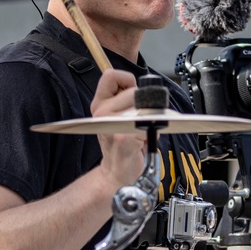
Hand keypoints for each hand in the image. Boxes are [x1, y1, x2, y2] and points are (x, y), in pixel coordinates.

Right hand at [91, 69, 145, 186]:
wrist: (115, 173)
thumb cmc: (121, 145)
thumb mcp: (117, 116)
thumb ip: (126, 99)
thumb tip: (147, 88)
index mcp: (99, 104)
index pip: (111, 75)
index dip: (127, 80)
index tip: (133, 92)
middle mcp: (102, 112)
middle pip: (134, 91)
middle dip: (144, 104)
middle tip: (140, 119)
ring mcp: (111, 125)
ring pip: (143, 108)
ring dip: (149, 119)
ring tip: (141, 131)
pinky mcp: (124, 138)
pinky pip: (146, 124)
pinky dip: (151, 132)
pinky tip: (143, 141)